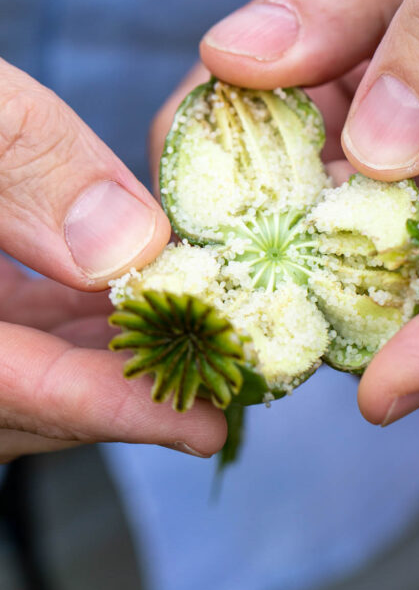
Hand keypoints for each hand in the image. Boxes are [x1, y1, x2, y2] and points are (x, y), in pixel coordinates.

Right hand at [0, 60, 225, 458]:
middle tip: (224, 391)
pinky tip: (127, 296)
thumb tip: (133, 247)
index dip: (102, 409)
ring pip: (10, 380)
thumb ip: (28, 164)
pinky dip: (65, 329)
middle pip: (13, 404)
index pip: (3, 388)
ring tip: (198, 345)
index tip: (202, 425)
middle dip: (120, 398)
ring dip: (100, 366)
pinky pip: (3, 339)